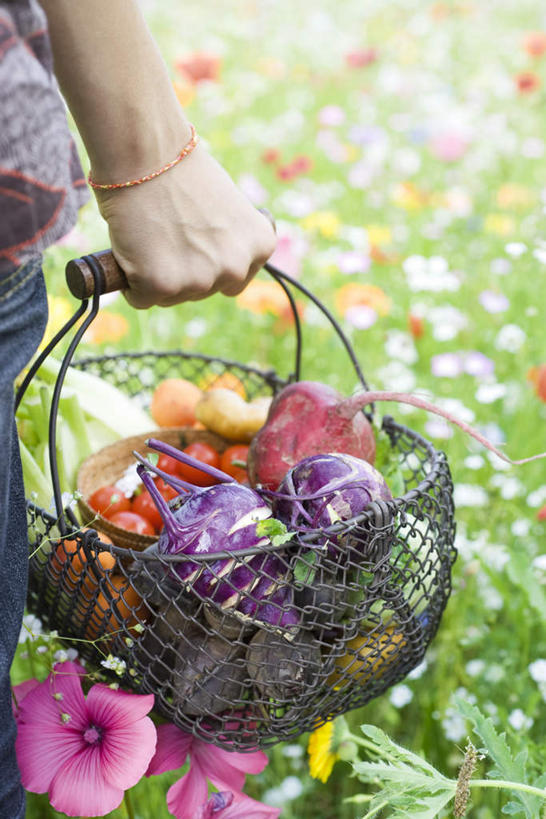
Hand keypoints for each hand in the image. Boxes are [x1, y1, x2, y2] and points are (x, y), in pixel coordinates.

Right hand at [94, 144, 276, 308]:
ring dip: (156, 275)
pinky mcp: (162, 286)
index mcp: (260, 245)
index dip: (208, 262)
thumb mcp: (228, 207)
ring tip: (150, 234)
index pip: (234, 281)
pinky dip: (131, 281)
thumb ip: (229, 240)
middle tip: (165, 232)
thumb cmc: (180, 170)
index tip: (193, 240)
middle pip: (202, 292)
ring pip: (171, 297)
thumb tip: (212, 263)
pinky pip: (141, 298)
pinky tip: (131, 248)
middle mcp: (236, 268)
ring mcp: (200, 281)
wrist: (146, 152)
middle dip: (182, 271)